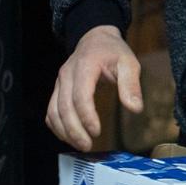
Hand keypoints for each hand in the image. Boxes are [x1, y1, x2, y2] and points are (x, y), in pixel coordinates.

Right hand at [46, 25, 141, 150]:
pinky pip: (50, 110)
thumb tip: (135, 108)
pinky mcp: (57, 89)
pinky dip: (56, 125)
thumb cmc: (113, 51)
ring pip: (53, 111)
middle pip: (64, 107)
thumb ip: (131, 85)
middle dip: (74, 130)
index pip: (80, 96)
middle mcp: (67, 75)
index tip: (97, 132)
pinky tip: (69, 136)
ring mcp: (59, 82)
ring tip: (80, 145)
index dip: (86, 117)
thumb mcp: (129, 63)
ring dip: (64, 131)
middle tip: (87, 146)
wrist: (94, 38)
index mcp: (85, 67)